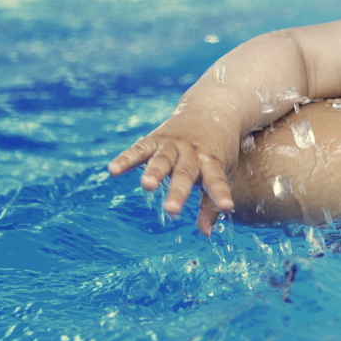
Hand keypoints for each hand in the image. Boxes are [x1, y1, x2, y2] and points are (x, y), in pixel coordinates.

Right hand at [107, 96, 241, 234]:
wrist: (212, 107)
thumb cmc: (218, 148)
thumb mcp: (223, 171)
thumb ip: (211, 202)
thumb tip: (205, 233)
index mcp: (212, 160)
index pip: (217, 180)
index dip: (221, 194)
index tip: (227, 206)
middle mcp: (192, 152)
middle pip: (185, 173)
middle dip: (178, 191)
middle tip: (172, 210)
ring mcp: (173, 144)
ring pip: (162, 159)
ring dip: (154, 172)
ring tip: (146, 186)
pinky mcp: (156, 138)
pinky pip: (139, 149)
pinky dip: (126, 159)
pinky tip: (112, 170)